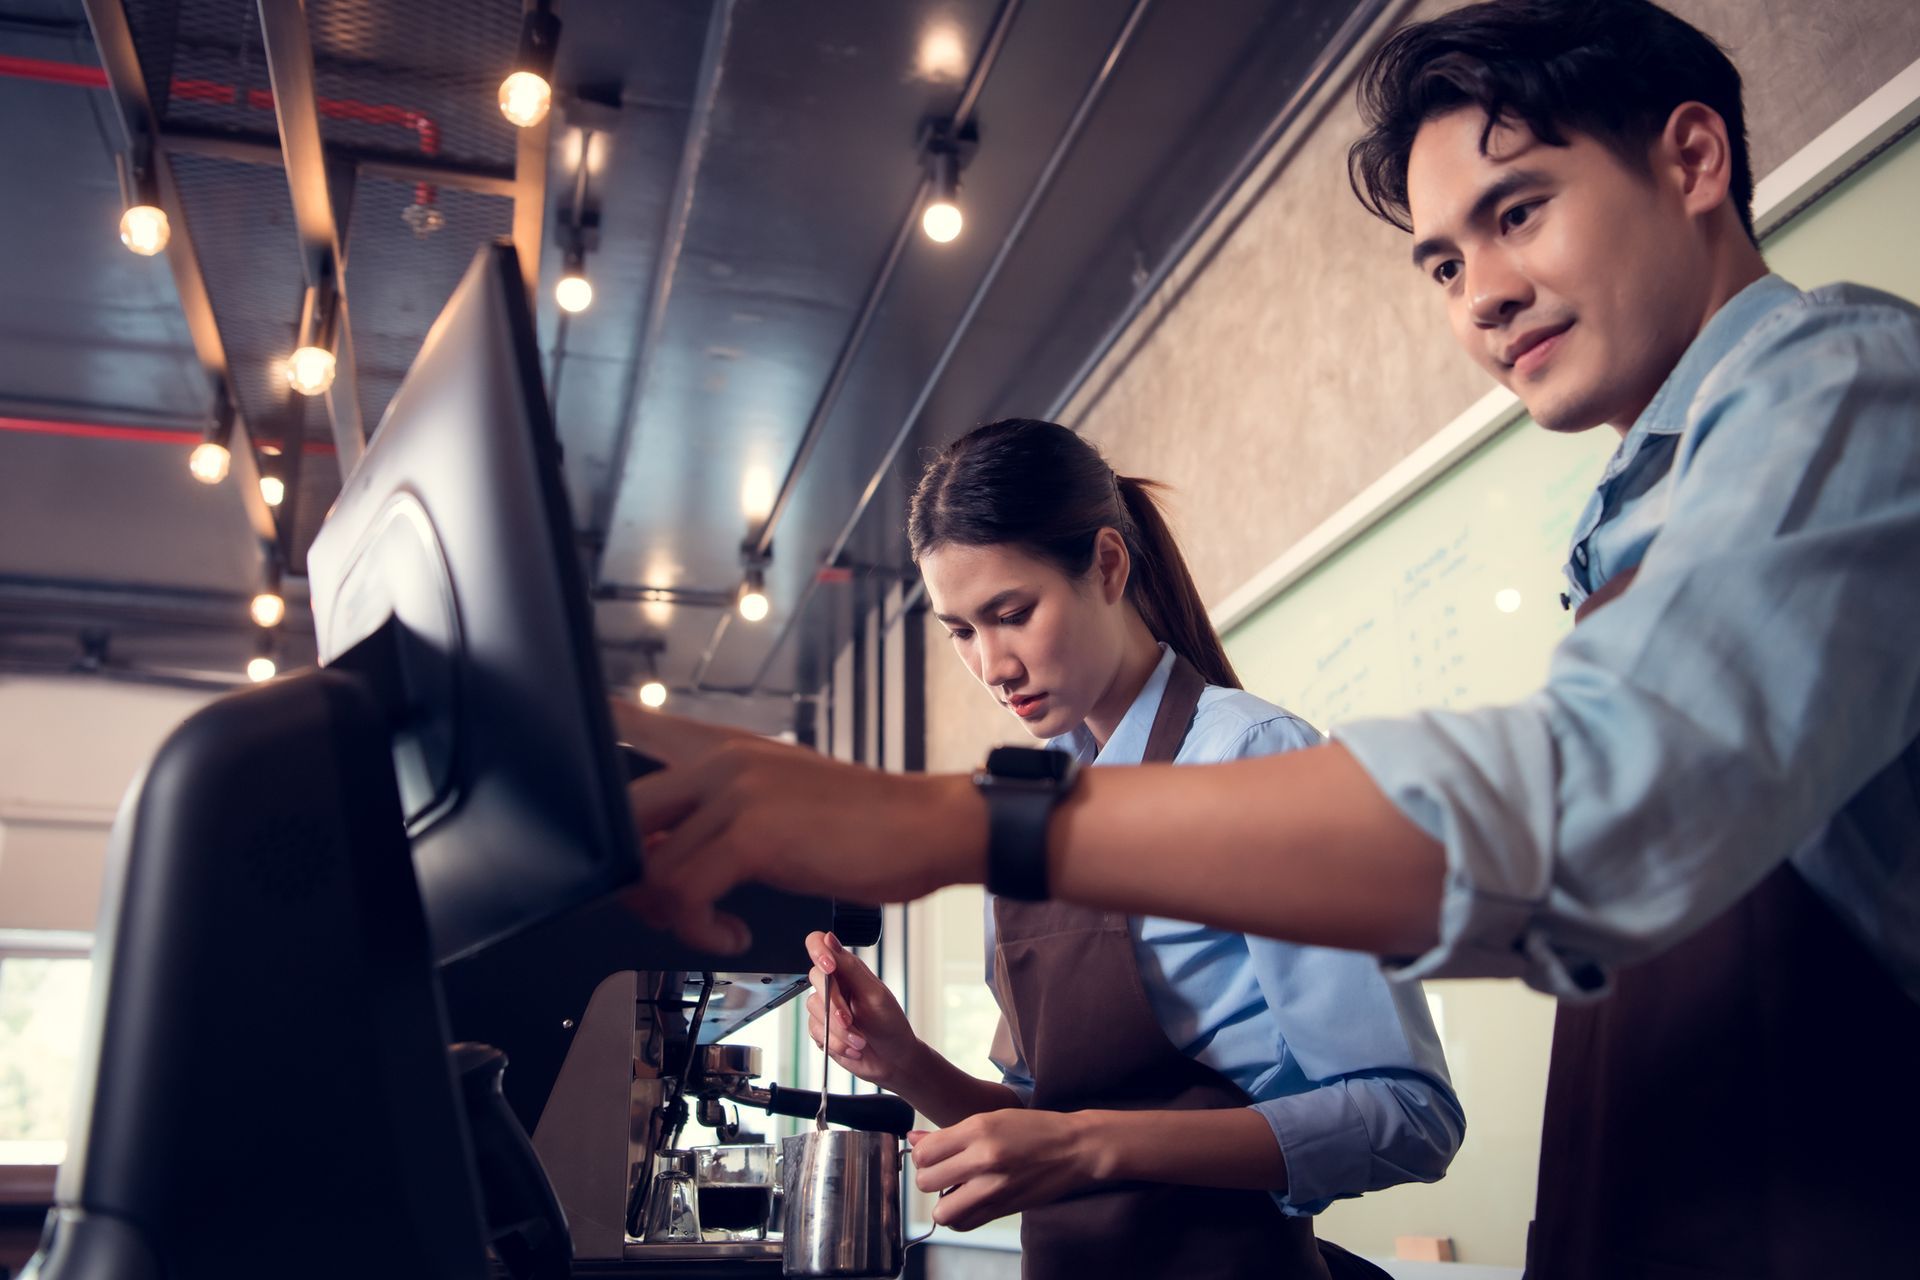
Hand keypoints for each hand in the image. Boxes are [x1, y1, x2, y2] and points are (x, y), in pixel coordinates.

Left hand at [616, 709, 987, 952]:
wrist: (926, 826)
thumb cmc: (858, 825)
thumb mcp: (775, 805)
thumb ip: (713, 817)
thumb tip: (652, 858)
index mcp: (721, 747)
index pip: (630, 722)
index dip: (584, 741)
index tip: (560, 767)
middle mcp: (720, 758)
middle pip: (619, 813)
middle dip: (622, 877)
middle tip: (657, 908)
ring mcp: (735, 791)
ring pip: (647, 864)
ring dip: (666, 915)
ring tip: (706, 925)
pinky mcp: (753, 832)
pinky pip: (685, 893)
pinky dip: (699, 931)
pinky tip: (731, 934)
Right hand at [804, 931, 923, 1091]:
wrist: (893, 1061)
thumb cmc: (890, 1024)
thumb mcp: (874, 994)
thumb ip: (849, 968)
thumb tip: (829, 938)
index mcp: (847, 969)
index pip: (820, 944)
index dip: (819, 951)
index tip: (829, 968)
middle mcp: (834, 984)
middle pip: (814, 977)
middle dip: (834, 1004)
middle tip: (850, 1021)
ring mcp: (825, 1007)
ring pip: (813, 1008)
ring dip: (838, 1030)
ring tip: (859, 1040)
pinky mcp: (821, 1029)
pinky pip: (815, 1030)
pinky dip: (835, 1042)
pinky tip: (852, 1047)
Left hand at [908, 1109, 1104, 1231]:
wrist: (1075, 1149)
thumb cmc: (1034, 1129)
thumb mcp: (990, 1118)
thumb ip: (950, 1134)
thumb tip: (914, 1140)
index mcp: (978, 1129)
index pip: (924, 1152)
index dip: (922, 1155)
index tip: (933, 1154)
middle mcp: (983, 1158)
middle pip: (926, 1182)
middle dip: (929, 1177)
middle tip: (944, 1171)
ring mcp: (994, 1187)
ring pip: (941, 1211)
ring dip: (943, 1202)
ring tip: (956, 1189)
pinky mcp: (1003, 1209)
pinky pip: (964, 1223)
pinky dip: (960, 1216)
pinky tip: (969, 1201)